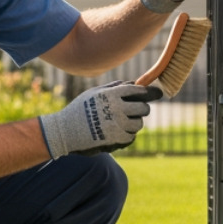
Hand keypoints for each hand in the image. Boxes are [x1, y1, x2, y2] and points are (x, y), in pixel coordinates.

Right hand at [38, 81, 162, 158]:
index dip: (150, 92)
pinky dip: (127, 135)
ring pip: (139, 124)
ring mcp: (117, 124)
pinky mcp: (116, 139)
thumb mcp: (95, 92)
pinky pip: (131, 137)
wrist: (65, 131)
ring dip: (134, 123)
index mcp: (112, 94)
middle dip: (142, 109)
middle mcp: (117, 108)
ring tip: (123, 122)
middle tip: (136, 110)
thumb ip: (116, 87)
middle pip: (143, 108)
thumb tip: (135, 83)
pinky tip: (118, 132)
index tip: (157, 93)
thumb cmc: (80, 109)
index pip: (139, 91)